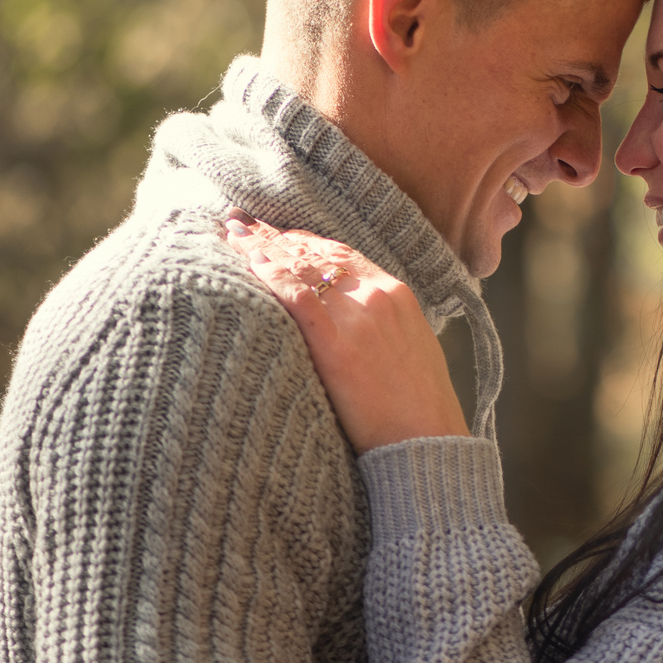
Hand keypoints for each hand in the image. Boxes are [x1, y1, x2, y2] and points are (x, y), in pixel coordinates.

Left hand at [220, 214, 468, 453]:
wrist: (427, 440)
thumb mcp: (409, 346)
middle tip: (241, 222)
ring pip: (303, 268)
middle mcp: (377, 296)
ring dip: (263, 247)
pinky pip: (298, 298)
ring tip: (234, 234)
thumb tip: (350, 319)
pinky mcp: (337, 347)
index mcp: (396, 293)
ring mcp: (358, 318)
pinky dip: (273, 276)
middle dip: (275, 236)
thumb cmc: (417, 404)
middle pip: (316, 253)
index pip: (340, 252)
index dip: (303, 238)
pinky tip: (251, 262)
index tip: (275, 231)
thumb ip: (381, 321)